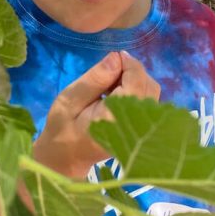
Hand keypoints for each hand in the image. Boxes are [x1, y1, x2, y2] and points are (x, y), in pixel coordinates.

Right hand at [32, 51, 159, 177]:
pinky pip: (148, 102)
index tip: (110, 59)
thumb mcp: (69, 99)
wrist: (66, 158)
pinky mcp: (142, 129)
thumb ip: (94, 80)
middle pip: (148, 85)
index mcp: (116, 117)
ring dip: (134, 81)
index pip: (136, 80)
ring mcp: (142, 129)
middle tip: (107, 73)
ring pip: (151, 92)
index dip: (126, 63)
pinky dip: (136, 91)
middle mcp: (136, 124)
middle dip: (131, 71)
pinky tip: (116, 96)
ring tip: (109, 86)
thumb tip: (116, 57)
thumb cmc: (63, 128)